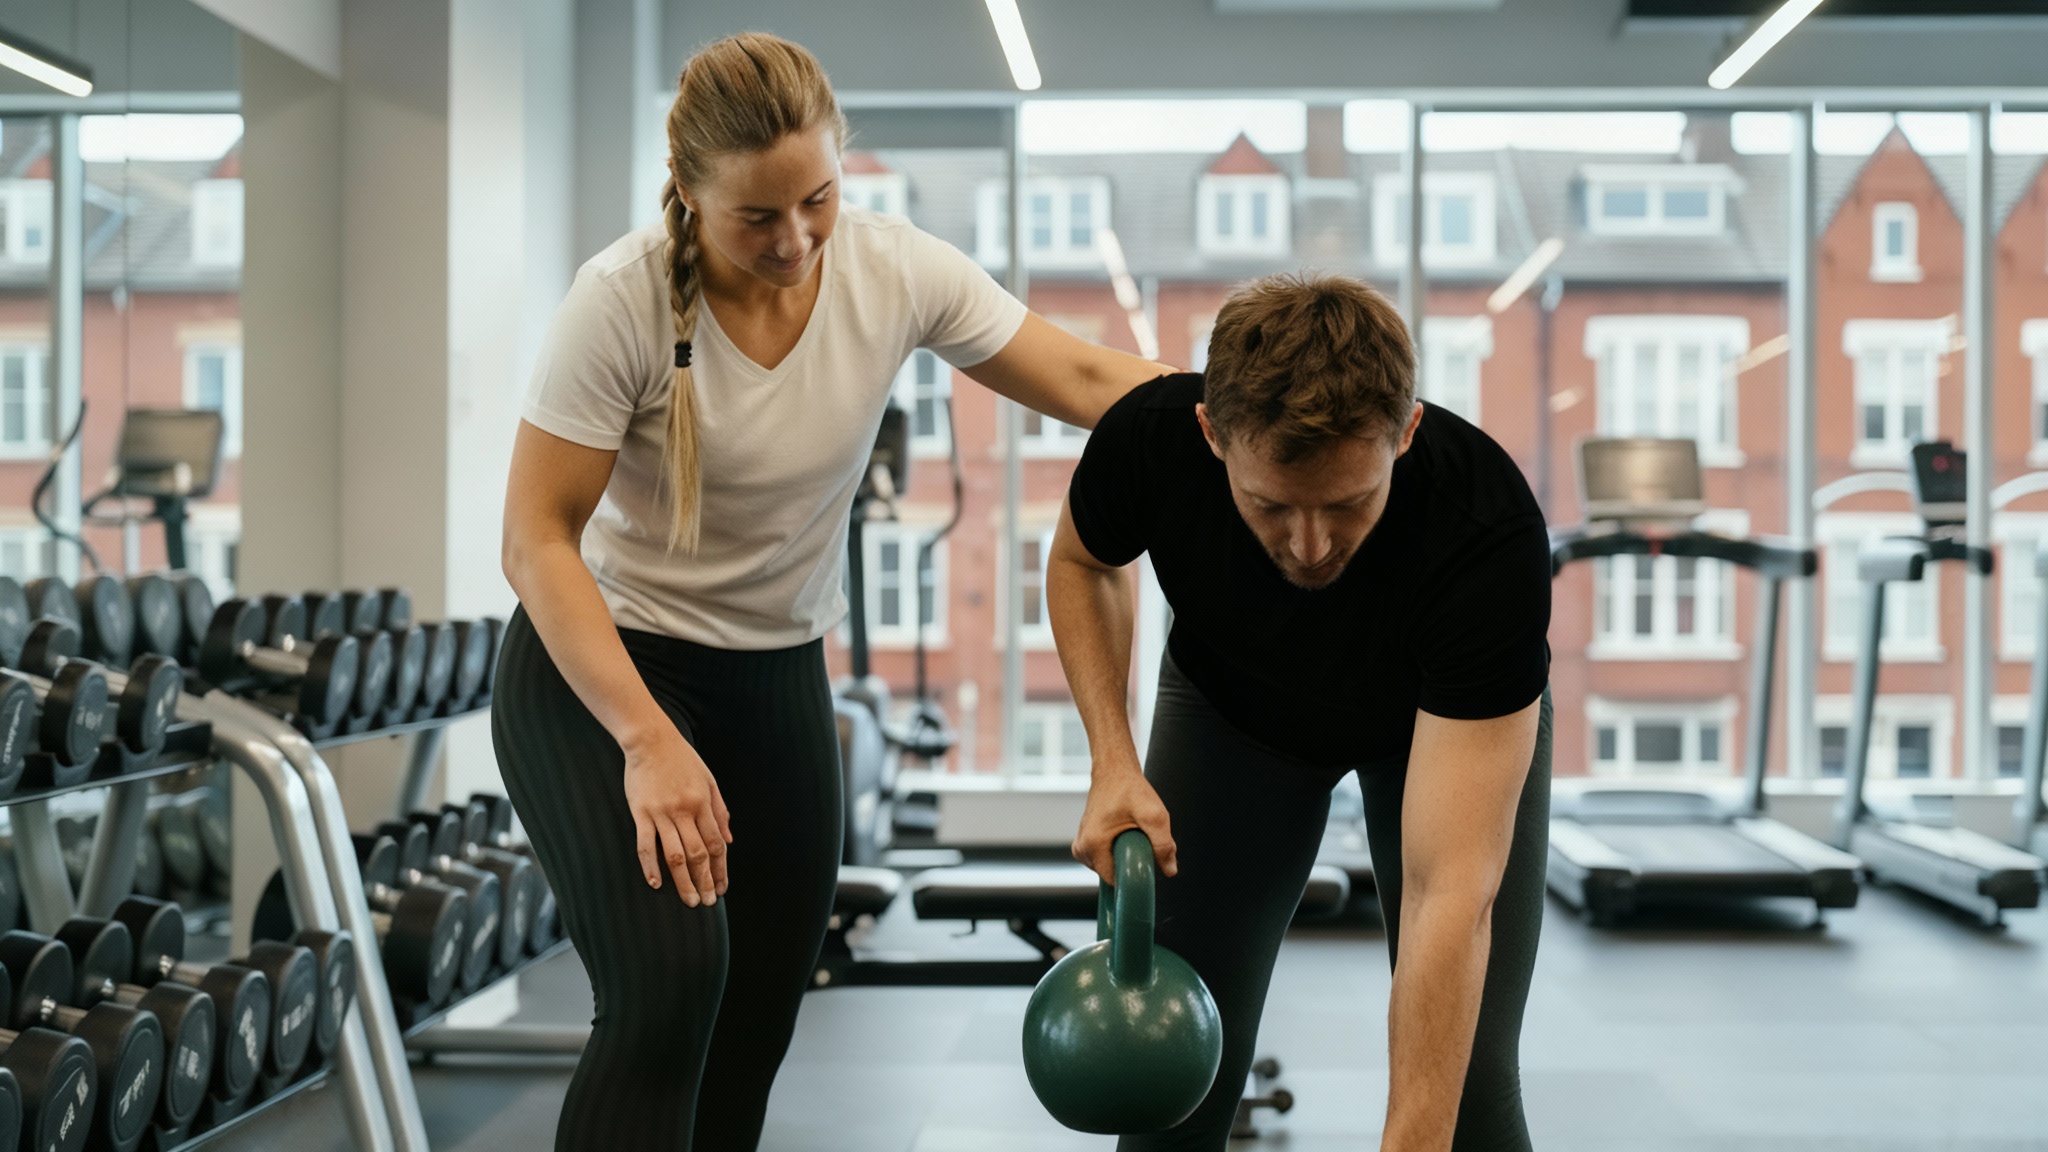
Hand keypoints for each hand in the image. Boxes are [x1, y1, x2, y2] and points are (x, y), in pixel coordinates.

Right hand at [622, 725, 732, 905]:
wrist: (650, 740)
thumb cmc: (681, 759)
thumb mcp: (708, 780)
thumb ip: (719, 811)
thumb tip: (729, 840)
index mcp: (703, 803)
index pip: (716, 844)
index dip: (721, 869)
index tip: (722, 888)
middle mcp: (685, 811)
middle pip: (699, 854)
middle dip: (705, 881)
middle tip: (707, 902)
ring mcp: (662, 813)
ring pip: (676, 855)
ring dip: (684, 881)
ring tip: (689, 901)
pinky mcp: (640, 812)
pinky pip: (646, 844)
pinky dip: (651, 866)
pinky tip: (656, 883)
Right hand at [1072, 765, 1175, 883]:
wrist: (1114, 770)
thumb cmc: (1130, 789)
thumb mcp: (1154, 815)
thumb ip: (1163, 844)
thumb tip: (1169, 871)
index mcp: (1092, 844)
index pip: (1114, 880)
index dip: (1134, 874)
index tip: (1146, 858)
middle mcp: (1081, 847)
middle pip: (1111, 873)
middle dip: (1130, 861)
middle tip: (1140, 837)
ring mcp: (1080, 845)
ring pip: (1108, 866)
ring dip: (1124, 855)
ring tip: (1131, 832)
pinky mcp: (1084, 841)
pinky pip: (1104, 857)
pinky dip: (1117, 850)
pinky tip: (1123, 832)